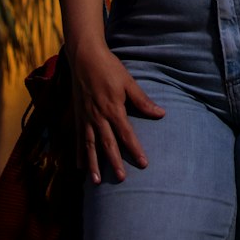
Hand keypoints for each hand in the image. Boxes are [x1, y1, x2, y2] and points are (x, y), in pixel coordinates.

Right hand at [69, 38, 164, 183]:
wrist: (85, 58)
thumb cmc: (109, 68)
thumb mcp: (129, 82)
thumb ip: (143, 100)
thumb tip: (161, 114)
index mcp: (114, 109)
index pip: (127, 134)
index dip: (135, 150)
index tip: (143, 164)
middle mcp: (99, 117)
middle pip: (108, 144)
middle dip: (115, 163)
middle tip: (122, 179)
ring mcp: (86, 118)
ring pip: (90, 146)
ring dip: (93, 165)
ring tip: (96, 182)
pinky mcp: (78, 116)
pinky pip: (79, 139)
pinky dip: (79, 153)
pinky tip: (79, 166)